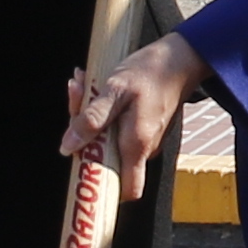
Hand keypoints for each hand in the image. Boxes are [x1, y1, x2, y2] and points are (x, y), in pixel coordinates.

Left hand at [64, 30, 204, 175]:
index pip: (127, 190)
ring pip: (107, 139)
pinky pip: (115, 127)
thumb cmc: (150, 72)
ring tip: (84, 84)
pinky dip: (102, 110)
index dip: (105, 189)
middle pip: (105, 158)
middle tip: (78, 97)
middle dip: (83, 132)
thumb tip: (68, 147)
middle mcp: (142, 148)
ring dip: (89, 114)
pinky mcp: (141, 127)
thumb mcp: (115, 90)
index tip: (81, 170)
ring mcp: (143, 138)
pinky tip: (95, 87)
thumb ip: (92, 120)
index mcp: (136, 145)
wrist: (179, 57)